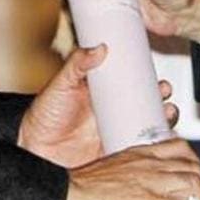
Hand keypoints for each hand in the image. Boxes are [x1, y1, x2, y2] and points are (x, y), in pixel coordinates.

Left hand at [18, 46, 178, 167]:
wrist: (34, 149)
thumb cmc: (42, 117)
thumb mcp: (59, 85)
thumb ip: (76, 64)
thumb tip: (97, 48)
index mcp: (102, 93)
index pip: (132, 84)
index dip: (148, 81)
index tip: (158, 78)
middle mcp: (112, 112)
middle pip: (146, 104)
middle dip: (161, 99)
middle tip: (164, 94)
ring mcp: (115, 132)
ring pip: (147, 126)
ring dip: (162, 120)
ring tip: (166, 114)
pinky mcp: (114, 152)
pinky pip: (139, 149)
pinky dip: (152, 146)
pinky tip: (158, 142)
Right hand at [59, 138, 199, 199]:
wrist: (67, 196)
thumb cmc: (80, 187)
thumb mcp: (109, 170)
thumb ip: (126, 177)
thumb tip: (133, 193)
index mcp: (139, 153)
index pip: (179, 147)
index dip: (193, 161)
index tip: (194, 174)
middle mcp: (149, 164)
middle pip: (193, 167)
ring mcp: (151, 183)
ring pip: (195, 185)